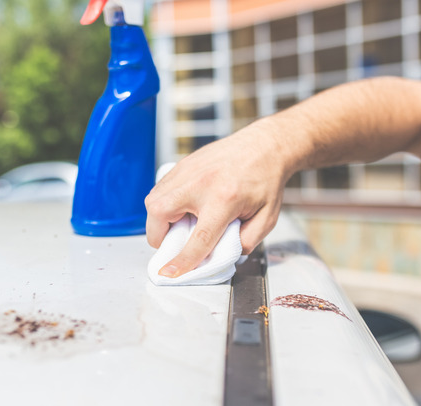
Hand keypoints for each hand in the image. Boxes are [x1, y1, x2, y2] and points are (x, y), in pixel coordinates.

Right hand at [145, 119, 292, 277]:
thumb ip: (245, 242)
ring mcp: (187, 171)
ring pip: (153, 201)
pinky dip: (164, 203)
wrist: (265, 145)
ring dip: (159, 219)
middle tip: (174, 242)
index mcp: (224, 199)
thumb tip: (220, 255)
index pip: (197, 239)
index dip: (181, 261)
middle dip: (159, 236)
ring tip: (181, 223)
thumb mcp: (266, 219)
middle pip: (159, 214)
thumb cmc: (266, 180)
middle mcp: (200, 183)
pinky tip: (183, 207)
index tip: (167, 273)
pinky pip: (160, 189)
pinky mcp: (182, 165)